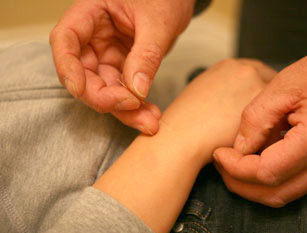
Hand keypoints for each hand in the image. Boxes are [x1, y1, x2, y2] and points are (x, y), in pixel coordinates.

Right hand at [50, 0, 194, 133]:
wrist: (177, 1)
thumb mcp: (158, 22)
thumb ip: (145, 55)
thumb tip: (137, 91)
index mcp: (91, 14)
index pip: (65, 40)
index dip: (67, 68)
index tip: (80, 90)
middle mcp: (93, 38)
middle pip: (84, 75)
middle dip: (105, 99)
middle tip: (133, 108)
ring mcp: (106, 55)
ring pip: (105, 90)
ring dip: (126, 111)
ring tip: (150, 122)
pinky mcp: (122, 68)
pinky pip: (123, 92)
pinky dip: (137, 107)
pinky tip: (151, 116)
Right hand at [93, 59, 273, 232]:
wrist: (182, 137)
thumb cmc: (186, 123)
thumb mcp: (202, 94)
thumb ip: (223, 89)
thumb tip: (235, 99)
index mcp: (228, 65)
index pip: (257, 74)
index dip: (257, 94)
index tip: (258, 107)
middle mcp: (244, 68)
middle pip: (269, 84)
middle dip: (268, 102)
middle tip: (264, 121)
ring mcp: (255, 82)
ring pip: (277, 99)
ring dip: (273, 113)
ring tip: (260, 131)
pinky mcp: (262, 101)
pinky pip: (278, 114)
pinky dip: (273, 125)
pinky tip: (259, 136)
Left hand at [214, 43, 306, 206]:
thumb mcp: (284, 87)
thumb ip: (257, 118)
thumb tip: (239, 147)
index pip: (267, 171)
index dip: (236, 168)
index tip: (220, 154)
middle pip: (276, 193)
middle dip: (241, 184)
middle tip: (222, 165)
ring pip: (287, 193)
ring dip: (255, 185)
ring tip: (235, 165)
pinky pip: (298, 182)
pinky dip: (273, 178)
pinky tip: (258, 160)